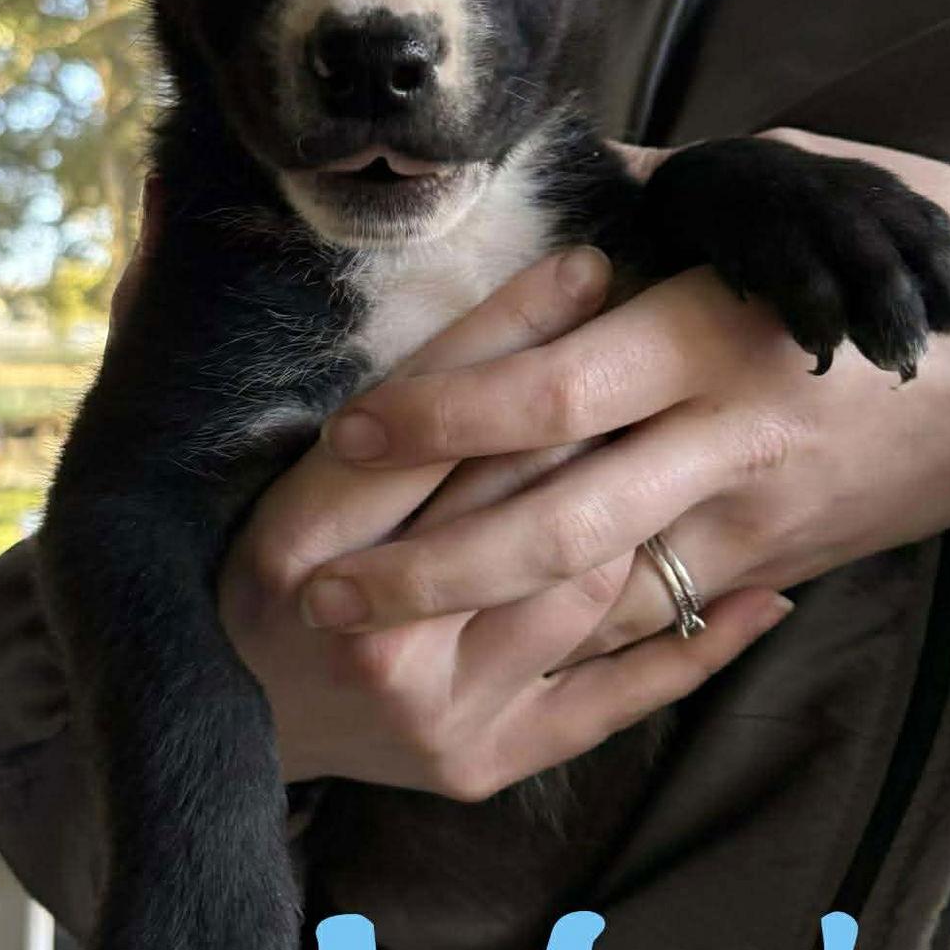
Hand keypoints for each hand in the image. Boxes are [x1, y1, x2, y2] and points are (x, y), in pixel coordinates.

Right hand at [216, 246, 788, 794]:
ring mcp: (437, 710)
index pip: (422, 418)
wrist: (215, 737)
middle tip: (667, 319)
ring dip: (639, 499)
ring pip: (582, 579)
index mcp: (290, 548)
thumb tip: (177, 186)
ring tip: (695, 426)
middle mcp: (368, 634)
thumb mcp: (190, 456)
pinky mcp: (489, 763)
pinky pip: (615, 698)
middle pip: (511, 490)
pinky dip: (699, 648)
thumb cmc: (218, 573)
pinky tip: (772, 591)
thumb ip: (178, 328)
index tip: (587, 264)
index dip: (509, 332)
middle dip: (593, 397)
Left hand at [299, 134, 949, 681]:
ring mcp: (753, 515)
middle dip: (426, 564)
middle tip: (316, 588)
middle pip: (553, 521)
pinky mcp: (776, 557)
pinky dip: (567, 634)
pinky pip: (656, 610)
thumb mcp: (813, 188)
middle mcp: (728, 440)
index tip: (350, 425)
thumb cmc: (939, 253)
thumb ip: (683, 193)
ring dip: (473, 619)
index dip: (441, 412)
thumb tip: (580, 179)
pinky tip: (479, 651)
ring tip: (370, 629)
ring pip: (595, 587)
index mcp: (719, 334)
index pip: (554, 385)